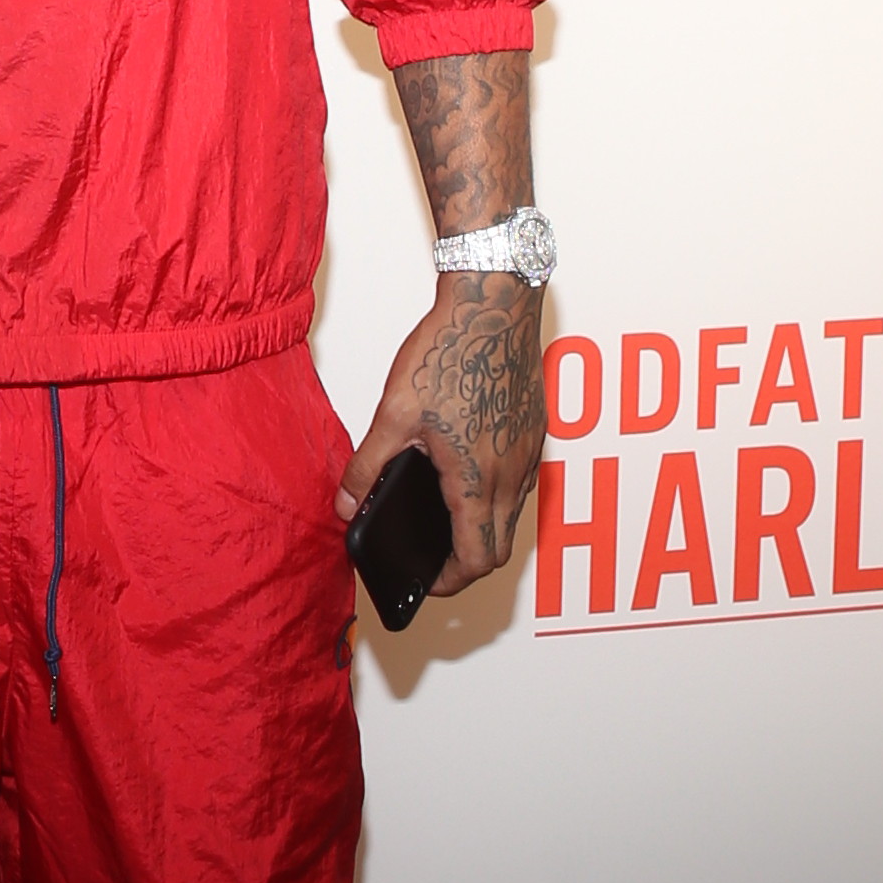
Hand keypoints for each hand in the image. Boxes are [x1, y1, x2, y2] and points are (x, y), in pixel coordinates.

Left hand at [336, 276, 546, 596]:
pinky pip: (521, 482)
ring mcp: (531, 452)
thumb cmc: (450, 350)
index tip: (427, 581)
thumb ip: (367, 466)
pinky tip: (464, 470)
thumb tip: (346, 504)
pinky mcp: (537, 431)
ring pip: (512, 515)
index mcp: (478, 478)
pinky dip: (496, 496)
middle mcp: (514, 473)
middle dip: (466, 562)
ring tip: (443, 514)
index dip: (450, 581)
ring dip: (483, 527)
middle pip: (500, 547)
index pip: (477, 560)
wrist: (495, 301)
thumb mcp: (394, 412)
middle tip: (432, 557)